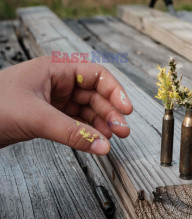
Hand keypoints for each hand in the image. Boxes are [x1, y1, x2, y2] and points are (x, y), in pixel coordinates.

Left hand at [0, 56, 132, 154]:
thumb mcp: (37, 117)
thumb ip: (72, 133)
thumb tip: (103, 146)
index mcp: (55, 70)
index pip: (96, 75)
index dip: (114, 92)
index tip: (126, 110)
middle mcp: (57, 83)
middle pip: (95, 96)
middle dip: (110, 113)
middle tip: (122, 132)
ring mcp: (53, 101)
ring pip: (87, 111)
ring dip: (101, 125)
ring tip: (111, 140)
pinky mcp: (48, 117)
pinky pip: (75, 124)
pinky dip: (86, 133)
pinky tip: (95, 142)